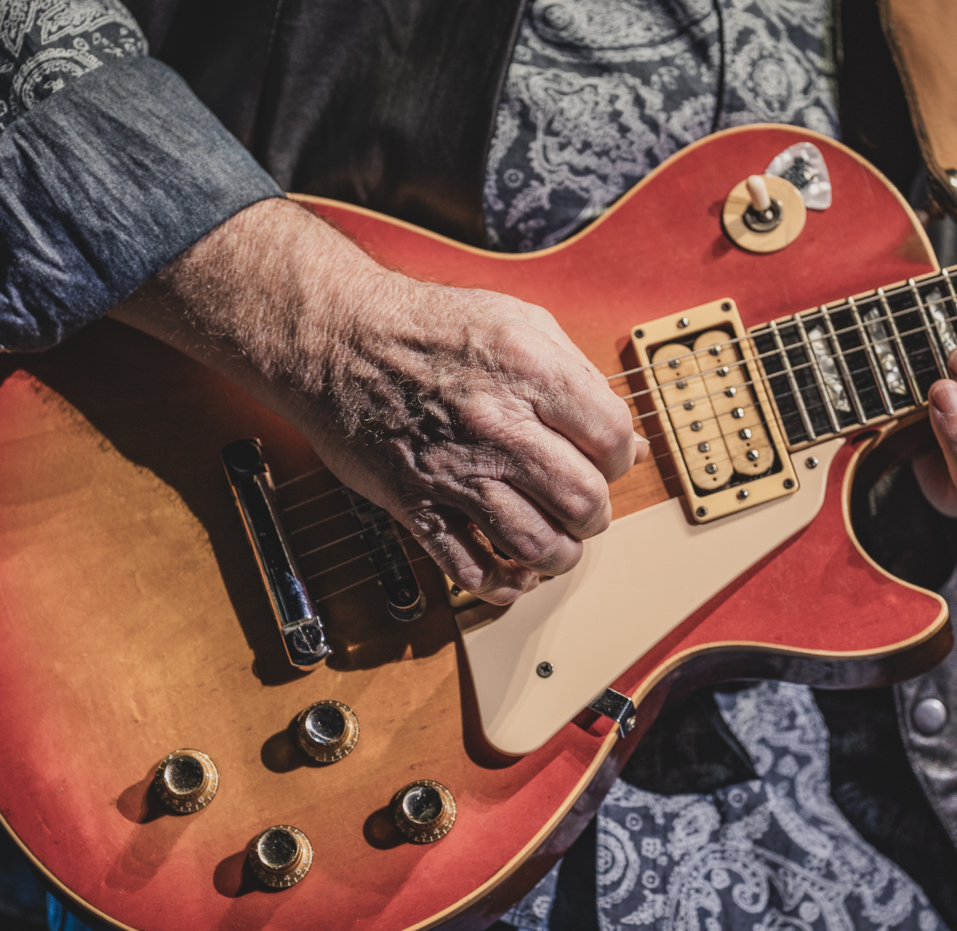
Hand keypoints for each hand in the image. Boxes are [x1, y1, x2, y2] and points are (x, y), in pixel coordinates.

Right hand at [111, 198, 643, 604]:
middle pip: (583, 500)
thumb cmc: (425, 328)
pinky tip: (512, 574)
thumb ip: (575, 375)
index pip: (612, 440)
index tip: (605, 461)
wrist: (334, 338)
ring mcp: (457, 470)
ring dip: (558, 555)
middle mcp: (499, 425)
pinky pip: (471, 568)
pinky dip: (502, 585)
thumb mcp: (516, 321)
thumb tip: (621, 435)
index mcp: (531, 373)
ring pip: (536, 544)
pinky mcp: (417, 504)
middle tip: (584, 510)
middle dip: (595, 514)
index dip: (619, 458)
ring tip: (555, 544)